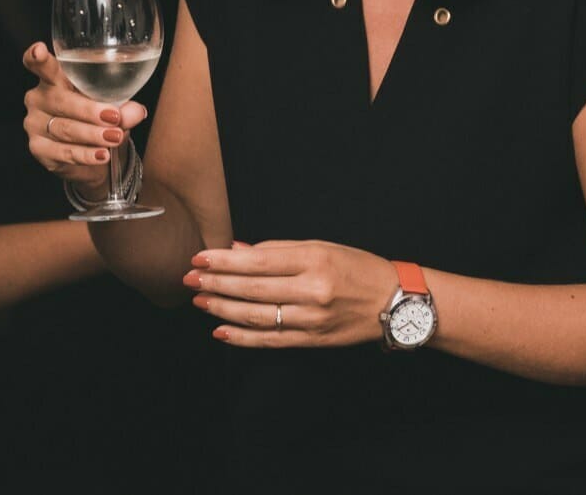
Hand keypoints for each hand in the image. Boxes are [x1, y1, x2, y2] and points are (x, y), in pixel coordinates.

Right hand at [21, 42, 148, 188]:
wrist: (91, 157)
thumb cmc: (98, 120)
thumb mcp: (114, 109)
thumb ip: (124, 107)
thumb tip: (136, 111)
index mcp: (54, 78)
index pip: (41, 65)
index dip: (37, 57)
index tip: (39, 50)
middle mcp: (39, 98)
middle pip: (60, 100)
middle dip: (89, 110)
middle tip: (115, 117)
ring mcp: (35, 123)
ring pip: (64, 128)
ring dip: (92, 134)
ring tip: (115, 137)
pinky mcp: (38, 148)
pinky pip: (62, 151)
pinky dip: (85, 154)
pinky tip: (101, 155)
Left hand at [184, 240, 397, 347]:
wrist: (395, 300)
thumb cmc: (358, 267)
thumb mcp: (323, 246)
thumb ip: (279, 250)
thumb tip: (239, 251)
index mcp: (315, 259)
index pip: (259, 261)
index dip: (225, 261)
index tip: (200, 258)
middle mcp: (313, 290)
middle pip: (253, 289)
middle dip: (216, 283)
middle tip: (190, 279)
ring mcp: (312, 319)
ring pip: (257, 316)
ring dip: (223, 308)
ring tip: (200, 301)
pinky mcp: (312, 340)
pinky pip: (270, 340)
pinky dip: (243, 337)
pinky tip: (221, 330)